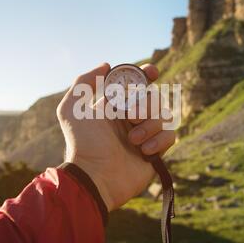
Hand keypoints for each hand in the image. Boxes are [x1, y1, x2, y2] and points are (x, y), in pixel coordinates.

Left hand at [56, 63, 175, 210]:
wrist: (96, 176)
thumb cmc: (83, 144)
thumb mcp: (72, 109)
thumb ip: (83, 82)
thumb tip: (107, 66)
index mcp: (115, 106)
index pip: (136, 83)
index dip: (145, 74)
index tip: (152, 71)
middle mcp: (131, 117)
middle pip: (153, 96)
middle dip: (144, 105)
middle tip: (130, 117)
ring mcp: (144, 133)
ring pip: (163, 114)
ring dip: (149, 125)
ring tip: (133, 141)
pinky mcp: (156, 151)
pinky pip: (170, 135)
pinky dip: (159, 140)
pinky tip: (144, 151)